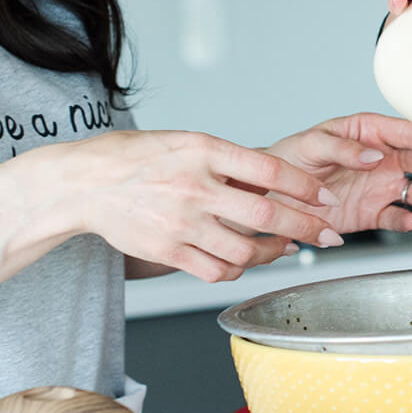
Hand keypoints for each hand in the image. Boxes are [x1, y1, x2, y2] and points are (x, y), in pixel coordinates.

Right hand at [52, 130, 339, 282]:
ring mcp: (181, 222)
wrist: (84, 183)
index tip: (325, 196)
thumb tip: (272, 179)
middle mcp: (195, 186)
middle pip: (266, 215)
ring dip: (272, 253)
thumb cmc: (136, 158)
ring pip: (245, 250)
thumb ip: (226, 161)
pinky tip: (244, 260)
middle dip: (306, 228)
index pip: (269, 170)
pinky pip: (216, 270)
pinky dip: (237, 269)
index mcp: (204, 150)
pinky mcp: (168, 251)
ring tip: (283, 248)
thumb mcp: (185, 142)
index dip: (305, 186)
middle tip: (327, 235)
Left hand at [266, 113, 411, 233]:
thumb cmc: (285, 160)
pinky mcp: (371, 213)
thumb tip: (373, 154)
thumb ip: (341, 147)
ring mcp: (378, 186)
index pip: (405, 132)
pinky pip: (396, 217)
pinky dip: (407, 221)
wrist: (267, 197)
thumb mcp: (308, 146)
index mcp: (366, 132)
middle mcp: (380, 157)